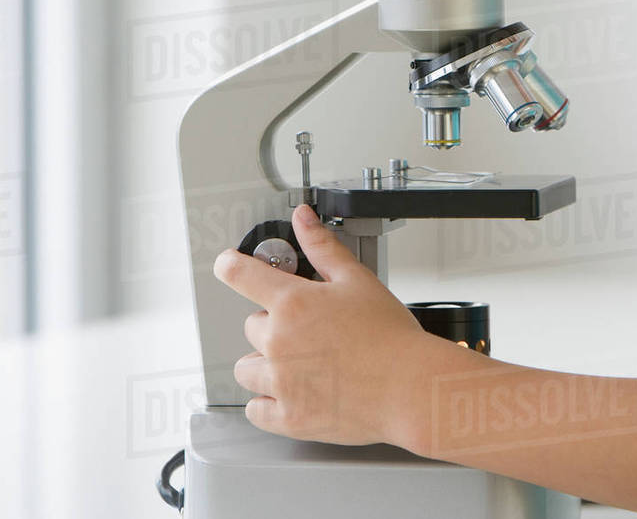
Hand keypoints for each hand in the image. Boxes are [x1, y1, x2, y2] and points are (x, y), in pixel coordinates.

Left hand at [212, 203, 429, 445]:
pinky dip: (268, 401)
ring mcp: (280, 383)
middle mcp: (279, 342)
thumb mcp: (357, 279)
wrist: (409, 386)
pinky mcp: (288, 418)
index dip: (230, 266)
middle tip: (308, 329)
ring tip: (300, 363)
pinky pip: (255, 410)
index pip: (241, 275)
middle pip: (251, 326)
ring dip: (265, 364)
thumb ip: (323, 247)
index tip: (226, 265)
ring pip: (246, 369)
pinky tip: (293, 392)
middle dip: (274, 324)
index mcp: (293, 303)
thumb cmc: (389, 336)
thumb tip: (303, 219)